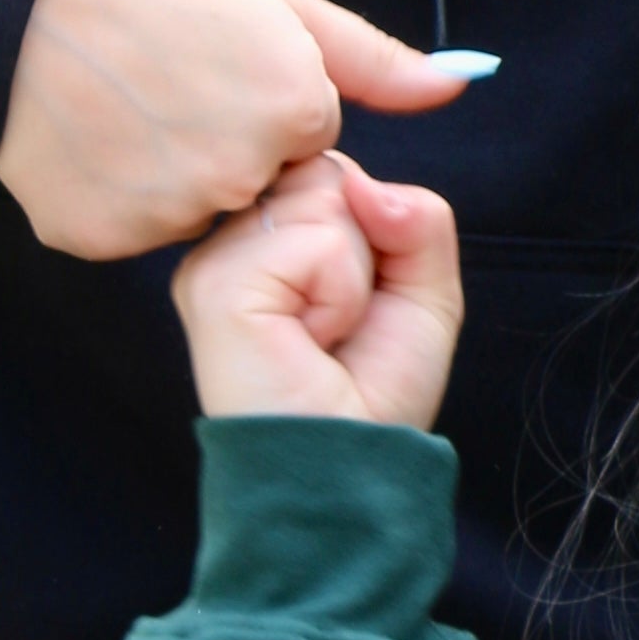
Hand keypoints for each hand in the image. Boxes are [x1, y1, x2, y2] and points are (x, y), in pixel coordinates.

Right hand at [0, 0, 471, 259]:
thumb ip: (373, 59)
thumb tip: (463, 84)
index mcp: (294, 112)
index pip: (307, 136)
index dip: (263, 96)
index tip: (212, 58)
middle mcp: (238, 176)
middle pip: (254, 183)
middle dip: (223, 141)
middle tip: (163, 79)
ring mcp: (164, 216)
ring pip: (192, 213)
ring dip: (167, 174)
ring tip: (119, 103)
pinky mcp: (97, 239)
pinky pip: (128, 232)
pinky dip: (111, 197)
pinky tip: (85, 139)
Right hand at [172, 153, 462, 432]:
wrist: (348, 470)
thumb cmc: (375, 393)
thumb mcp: (423, 288)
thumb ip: (416, 214)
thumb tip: (363, 182)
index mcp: (263, 237)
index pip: (332, 169)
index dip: (373, 225)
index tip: (358, 297)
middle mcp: (229, 241)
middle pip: (330, 173)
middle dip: (369, 248)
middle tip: (340, 323)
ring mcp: (214, 260)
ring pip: (327, 198)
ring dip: (355, 276)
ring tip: (322, 335)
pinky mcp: (216, 286)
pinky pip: (317, 242)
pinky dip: (341, 294)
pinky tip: (310, 341)